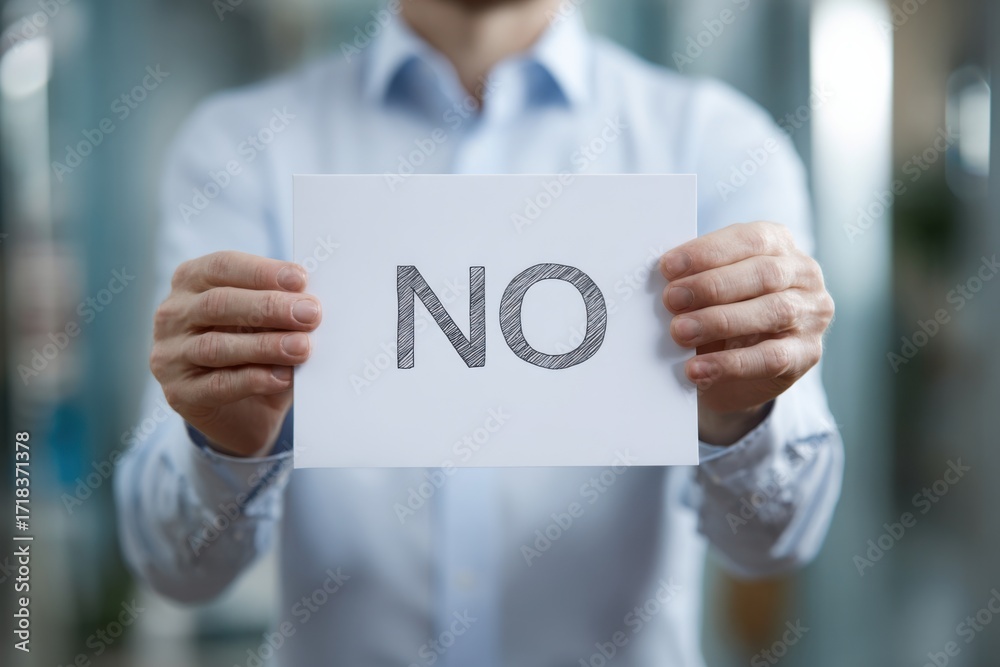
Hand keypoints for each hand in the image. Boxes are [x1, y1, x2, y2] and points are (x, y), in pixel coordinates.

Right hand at [150, 251, 321, 456]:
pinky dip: (254, 380)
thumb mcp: (267, 322)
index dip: (261, 272)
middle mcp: (172, 315)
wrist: (244, 413)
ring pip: (216, 346)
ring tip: (301, 347)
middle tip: (310, 314)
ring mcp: (170, 355)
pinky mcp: (180, 394)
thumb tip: (309, 301)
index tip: (300, 280)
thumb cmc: (256, 352)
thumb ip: (280, 309)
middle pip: (218, 304)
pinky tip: (282, 377)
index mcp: (191, 282)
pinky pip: (218, 385)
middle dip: (269, 307)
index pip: (222, 267)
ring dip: (265, 345)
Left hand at [660, 222, 834, 445]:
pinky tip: (699, 370)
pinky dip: (730, 364)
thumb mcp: (709, 290)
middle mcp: (804, 274)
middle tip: (671, 300)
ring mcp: (812, 314)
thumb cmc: (719, 314)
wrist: (734, 372)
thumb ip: (695, 278)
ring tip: (680, 332)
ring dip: (719, 321)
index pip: (749, 239)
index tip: (668, 267)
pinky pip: (771, 358)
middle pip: (763, 274)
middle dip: (712, 286)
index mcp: (778, 244)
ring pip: (771, 312)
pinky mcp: (807, 353)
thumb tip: (664, 278)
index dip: (708, 252)